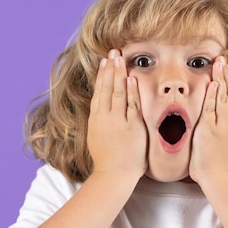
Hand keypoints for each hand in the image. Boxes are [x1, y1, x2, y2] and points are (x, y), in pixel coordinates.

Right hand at [87, 49, 147, 179]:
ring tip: (119, 58)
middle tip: (113, 52)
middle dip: (110, 68)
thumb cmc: (108, 159)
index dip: (102, 75)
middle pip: (107, 88)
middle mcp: (105, 117)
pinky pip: (132, 105)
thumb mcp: (98, 136)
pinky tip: (131, 78)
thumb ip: (102, 121)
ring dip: (119, 74)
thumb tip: (103, 109)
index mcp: (95, 119)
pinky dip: (131, 91)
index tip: (104, 61)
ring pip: (118, 93)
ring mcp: (118, 121)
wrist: (114, 175)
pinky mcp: (131, 127)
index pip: (99, 91)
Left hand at [189, 56, 227, 184]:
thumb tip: (221, 124)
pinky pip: (211, 108)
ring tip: (219, 64)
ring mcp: (221, 125)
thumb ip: (226, 131)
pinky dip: (213, 95)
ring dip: (220, 79)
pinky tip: (213, 83)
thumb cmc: (222, 165)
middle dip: (227, 75)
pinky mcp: (209, 129)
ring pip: (223, 97)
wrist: (219, 177)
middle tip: (224, 59)